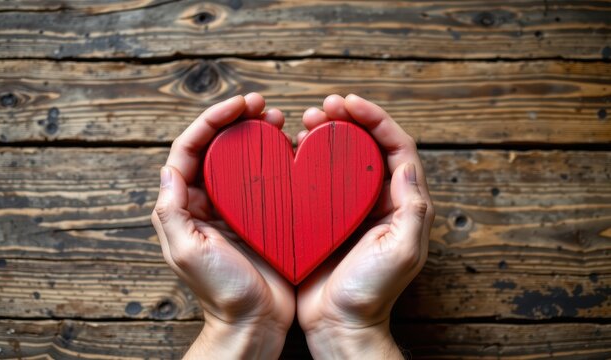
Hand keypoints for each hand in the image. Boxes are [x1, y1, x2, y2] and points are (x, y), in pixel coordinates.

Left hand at [151, 94, 294, 358]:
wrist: (255, 323)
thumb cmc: (221, 292)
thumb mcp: (187, 252)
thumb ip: (172, 211)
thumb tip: (169, 168)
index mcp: (186, 206)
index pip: (191, 150)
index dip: (211, 121)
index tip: (239, 105)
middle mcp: (209, 202)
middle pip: (218, 148)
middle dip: (236, 120)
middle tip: (262, 104)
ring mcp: (238, 209)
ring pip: (244, 159)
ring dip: (258, 134)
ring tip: (279, 119)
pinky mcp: (264, 217)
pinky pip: (269, 180)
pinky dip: (278, 160)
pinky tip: (293, 149)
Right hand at [296, 94, 434, 358]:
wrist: (339, 324)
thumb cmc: (371, 293)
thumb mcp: (401, 253)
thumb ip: (412, 210)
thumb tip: (406, 164)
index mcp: (400, 202)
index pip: (396, 146)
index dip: (375, 118)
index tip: (348, 102)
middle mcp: (377, 199)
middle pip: (366, 145)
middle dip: (347, 119)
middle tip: (322, 107)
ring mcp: (348, 208)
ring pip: (340, 158)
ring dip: (325, 134)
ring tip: (304, 122)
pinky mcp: (323, 217)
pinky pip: (316, 179)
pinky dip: (306, 159)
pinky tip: (290, 151)